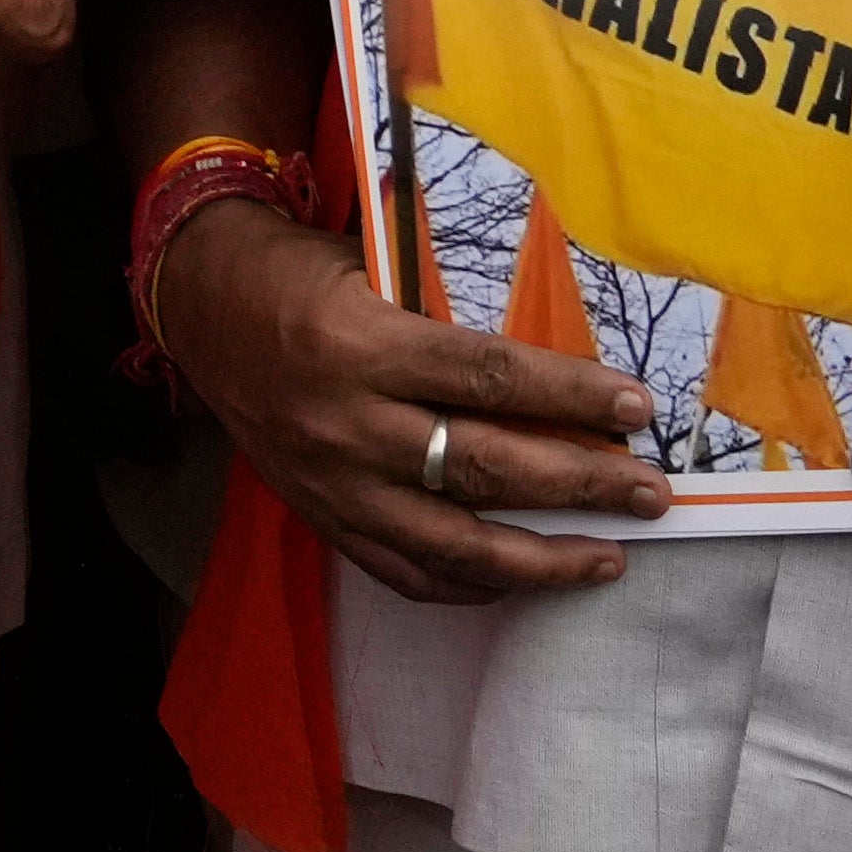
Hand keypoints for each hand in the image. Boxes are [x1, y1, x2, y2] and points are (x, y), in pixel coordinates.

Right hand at [141, 197, 667, 604]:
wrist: (199, 306)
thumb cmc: (299, 271)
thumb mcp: (370, 267)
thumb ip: (446, 313)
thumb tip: (554, 358)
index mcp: (365, 344)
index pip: (490, 377)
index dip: (571, 394)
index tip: (637, 406)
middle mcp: (349, 422)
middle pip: (486, 465)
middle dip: (581, 482)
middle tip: (651, 493)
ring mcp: (334, 482)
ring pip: (452, 540)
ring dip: (541, 558)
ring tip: (609, 558)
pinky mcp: (321, 517)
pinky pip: (403, 570)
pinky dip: (468, 584)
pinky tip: (519, 580)